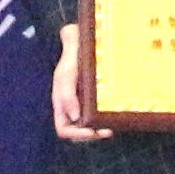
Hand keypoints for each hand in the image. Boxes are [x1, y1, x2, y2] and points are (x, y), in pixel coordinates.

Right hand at [52, 23, 107, 141]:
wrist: (82, 39)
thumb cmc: (73, 55)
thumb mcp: (67, 72)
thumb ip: (67, 92)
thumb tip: (75, 117)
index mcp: (60, 102)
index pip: (63, 129)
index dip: (76, 134)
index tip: (91, 131)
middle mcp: (71, 105)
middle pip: (77, 131)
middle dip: (90, 135)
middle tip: (107, 131)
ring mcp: (82, 102)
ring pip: (88, 125)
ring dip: (98, 130)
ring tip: (111, 126)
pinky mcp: (92, 96)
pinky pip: (96, 114)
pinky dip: (104, 119)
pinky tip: (114, 115)